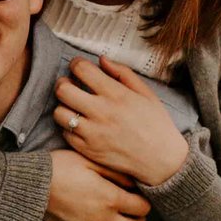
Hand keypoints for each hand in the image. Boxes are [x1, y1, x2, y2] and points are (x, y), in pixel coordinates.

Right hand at [44, 149, 149, 220]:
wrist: (29, 185)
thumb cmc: (59, 167)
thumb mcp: (90, 161)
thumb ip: (115, 172)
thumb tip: (133, 183)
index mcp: (110, 199)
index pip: (143, 209)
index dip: (142, 201)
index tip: (135, 195)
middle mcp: (102, 220)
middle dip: (137, 220)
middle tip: (130, 209)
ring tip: (111, 216)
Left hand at [53, 58, 189, 188]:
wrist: (161, 161)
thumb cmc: (156, 125)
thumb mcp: (146, 93)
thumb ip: (122, 73)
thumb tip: (101, 59)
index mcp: (116, 94)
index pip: (81, 70)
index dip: (76, 64)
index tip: (78, 66)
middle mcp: (101, 112)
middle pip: (63, 89)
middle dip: (63, 83)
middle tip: (69, 84)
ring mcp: (92, 133)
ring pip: (59, 112)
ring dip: (64, 106)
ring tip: (73, 106)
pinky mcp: (88, 150)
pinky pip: (65, 133)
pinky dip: (69, 127)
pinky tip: (81, 124)